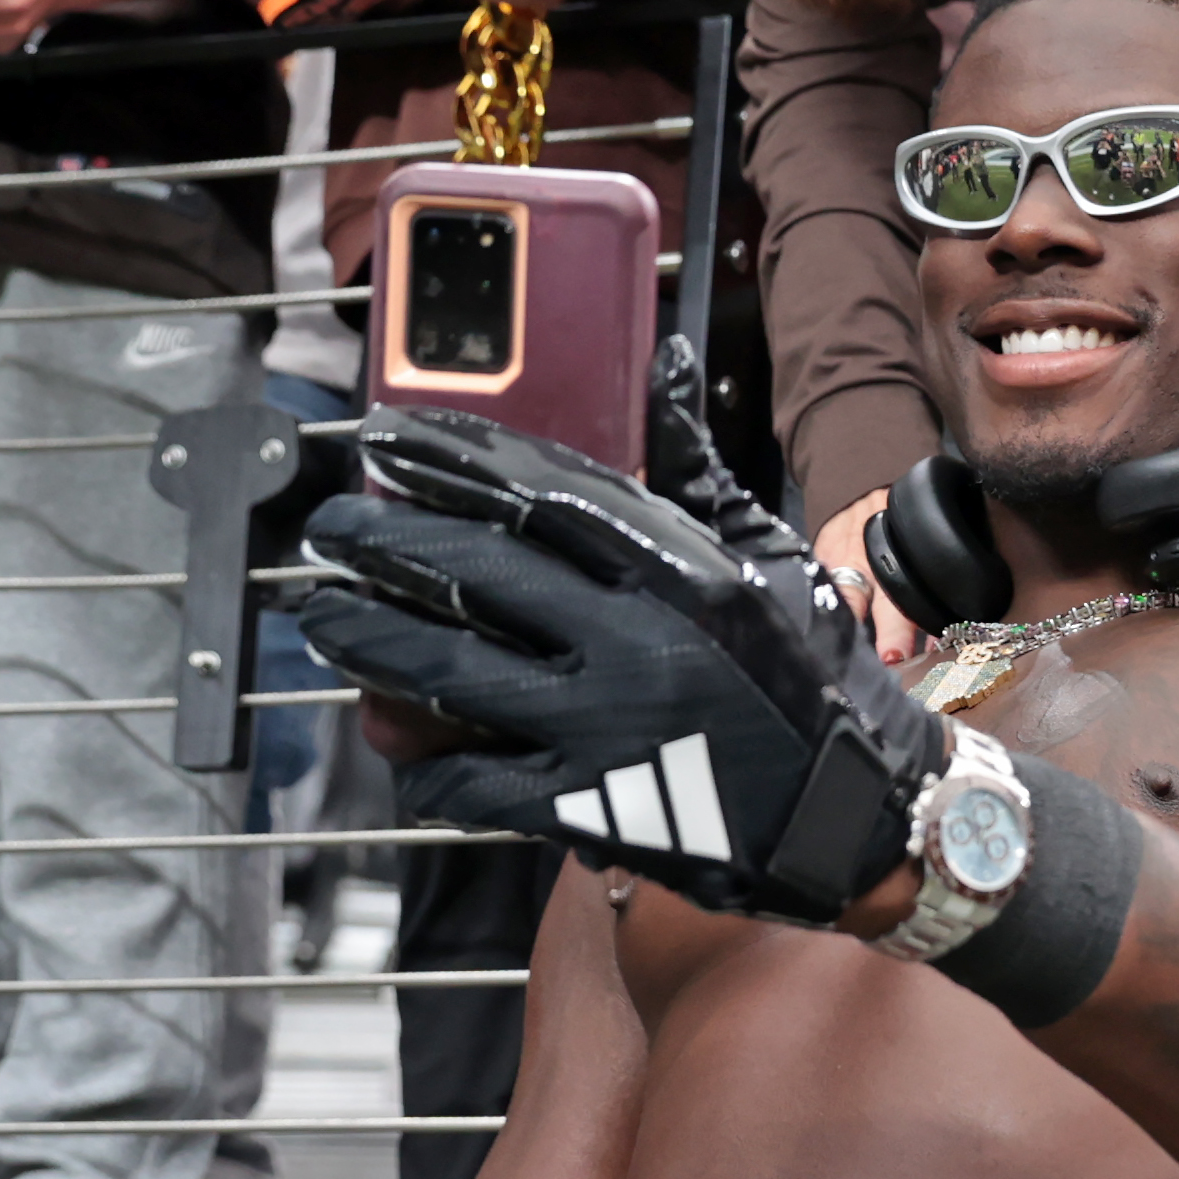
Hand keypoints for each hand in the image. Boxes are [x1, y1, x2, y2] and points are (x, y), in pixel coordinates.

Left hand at [296, 402, 953, 920]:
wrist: (858, 811)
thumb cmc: (814, 676)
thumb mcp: (766, 553)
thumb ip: (694, 467)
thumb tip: (664, 366)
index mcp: (676, 568)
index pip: (538, 495)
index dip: (451, 464)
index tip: (389, 441)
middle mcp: (634, 639)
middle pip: (475, 575)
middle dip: (385, 543)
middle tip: (329, 527)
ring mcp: (604, 728)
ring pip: (451, 674)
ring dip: (371, 640)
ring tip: (320, 616)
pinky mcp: (590, 810)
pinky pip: (477, 781)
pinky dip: (428, 762)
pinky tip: (397, 741)